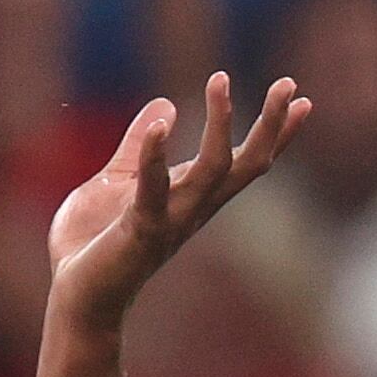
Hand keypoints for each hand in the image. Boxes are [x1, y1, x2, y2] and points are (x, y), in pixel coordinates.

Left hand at [47, 73, 308, 333]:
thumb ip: (139, 147)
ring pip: (213, 169)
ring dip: (220, 123)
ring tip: (221, 80)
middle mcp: (193, 209)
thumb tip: (165, 105)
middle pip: (247, 164)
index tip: (301, 99)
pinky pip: (154, 190)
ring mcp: (170, 220)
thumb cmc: (93, 243)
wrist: (75, 296)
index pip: (244, 162)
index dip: (275, 133)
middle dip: (270, 124)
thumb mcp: (117, 182)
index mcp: (191, 198)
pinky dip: (156, 156)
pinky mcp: (139, 229)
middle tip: (287, 82)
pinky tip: (162, 125)